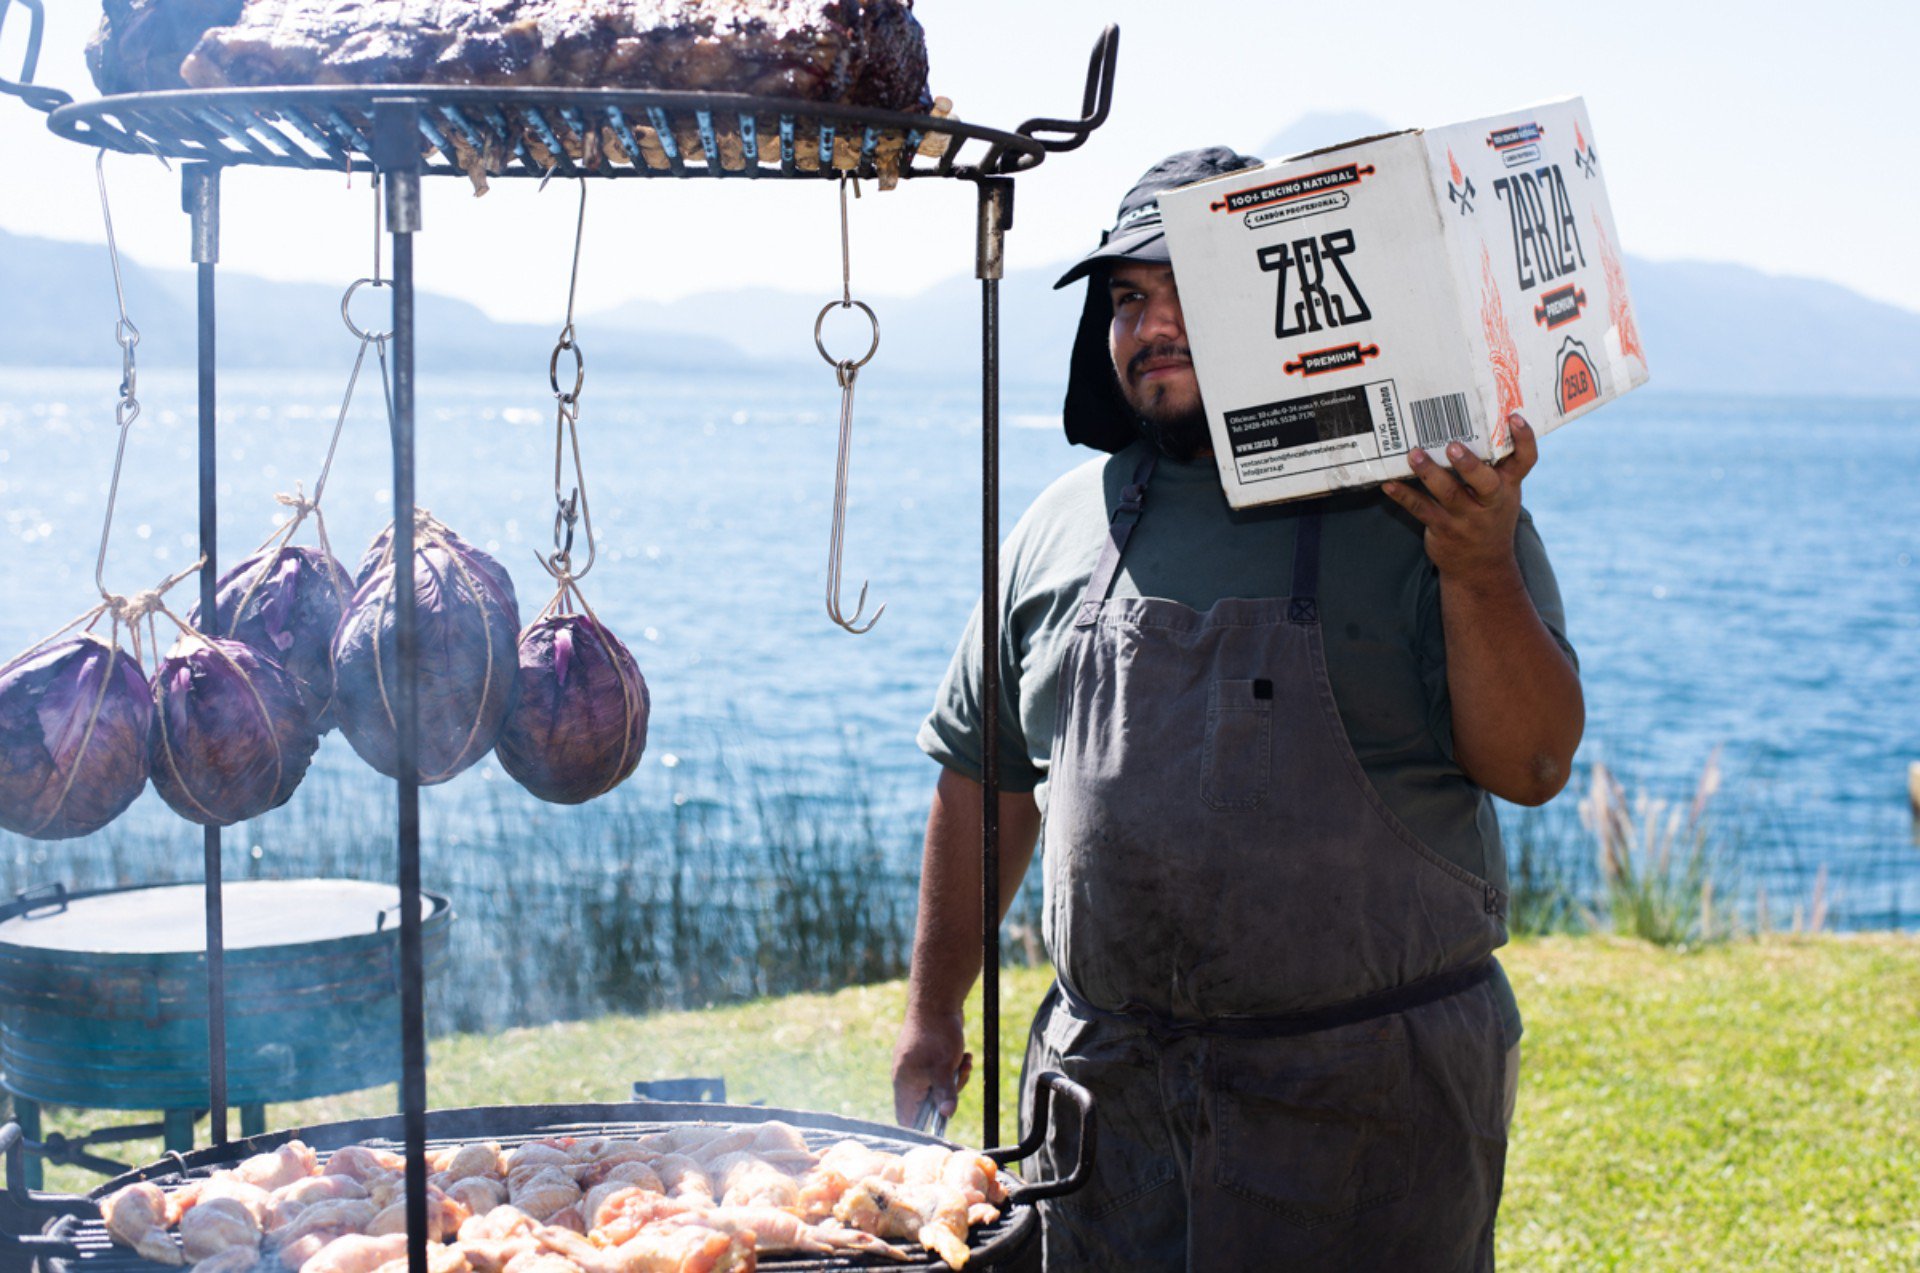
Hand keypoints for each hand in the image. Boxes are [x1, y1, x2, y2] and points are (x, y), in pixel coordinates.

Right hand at [891, 1009, 972, 1126]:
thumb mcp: (943, 1067)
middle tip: (957, 1080)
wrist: (937, 1001)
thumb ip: (944, 1093)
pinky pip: (942, 1074)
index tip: (942, 1122)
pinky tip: (964, 1056)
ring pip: (938, 1088)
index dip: (922, 1126)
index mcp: (904, 1084)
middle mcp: (908, 1078)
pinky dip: (955, 1068)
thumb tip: (947, 1115)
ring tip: (963, 1062)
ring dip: (955, 1080)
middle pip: (927, 1104)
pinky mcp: (929, 1058)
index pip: (907, 1118)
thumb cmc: (936, 1035)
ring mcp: (918, 1068)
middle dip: (947, 1096)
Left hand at [1382, 414, 1537, 588]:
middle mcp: (1491, 502)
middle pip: (1486, 482)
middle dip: (1469, 465)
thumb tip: (1469, 424)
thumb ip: (1494, 467)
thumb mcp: (1502, 495)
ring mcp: (1467, 518)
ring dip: (1429, 473)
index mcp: (1508, 487)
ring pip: (1448, 494)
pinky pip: (1421, 510)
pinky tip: (1389, 485)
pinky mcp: (1443, 528)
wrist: (1482, 568)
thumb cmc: (1489, 517)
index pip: (1526, 461)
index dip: (1524, 439)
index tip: (1514, 417)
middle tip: (1452, 446)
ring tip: (1414, 454)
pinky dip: (1404, 496)